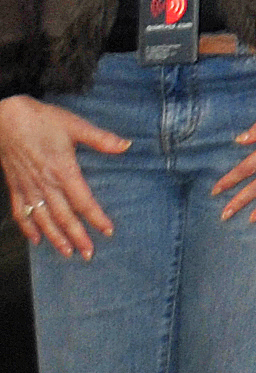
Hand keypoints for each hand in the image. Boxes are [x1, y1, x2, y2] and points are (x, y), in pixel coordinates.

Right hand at [2, 96, 126, 256]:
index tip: (108, 231)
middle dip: (77, 236)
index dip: (96, 217)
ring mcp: (28, 187)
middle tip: (88, 254)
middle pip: (64, 216)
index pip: (83, 200)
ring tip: (67, 253)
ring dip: (55, 238)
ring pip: (43, 219)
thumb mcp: (75, 125)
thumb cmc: (43, 120)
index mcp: (63, 170)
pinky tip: (36, 240)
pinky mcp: (15, 186)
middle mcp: (45, 184)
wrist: (6, 118)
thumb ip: (101, 139)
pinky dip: (28, 228)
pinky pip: (21, 212)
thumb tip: (126, 146)